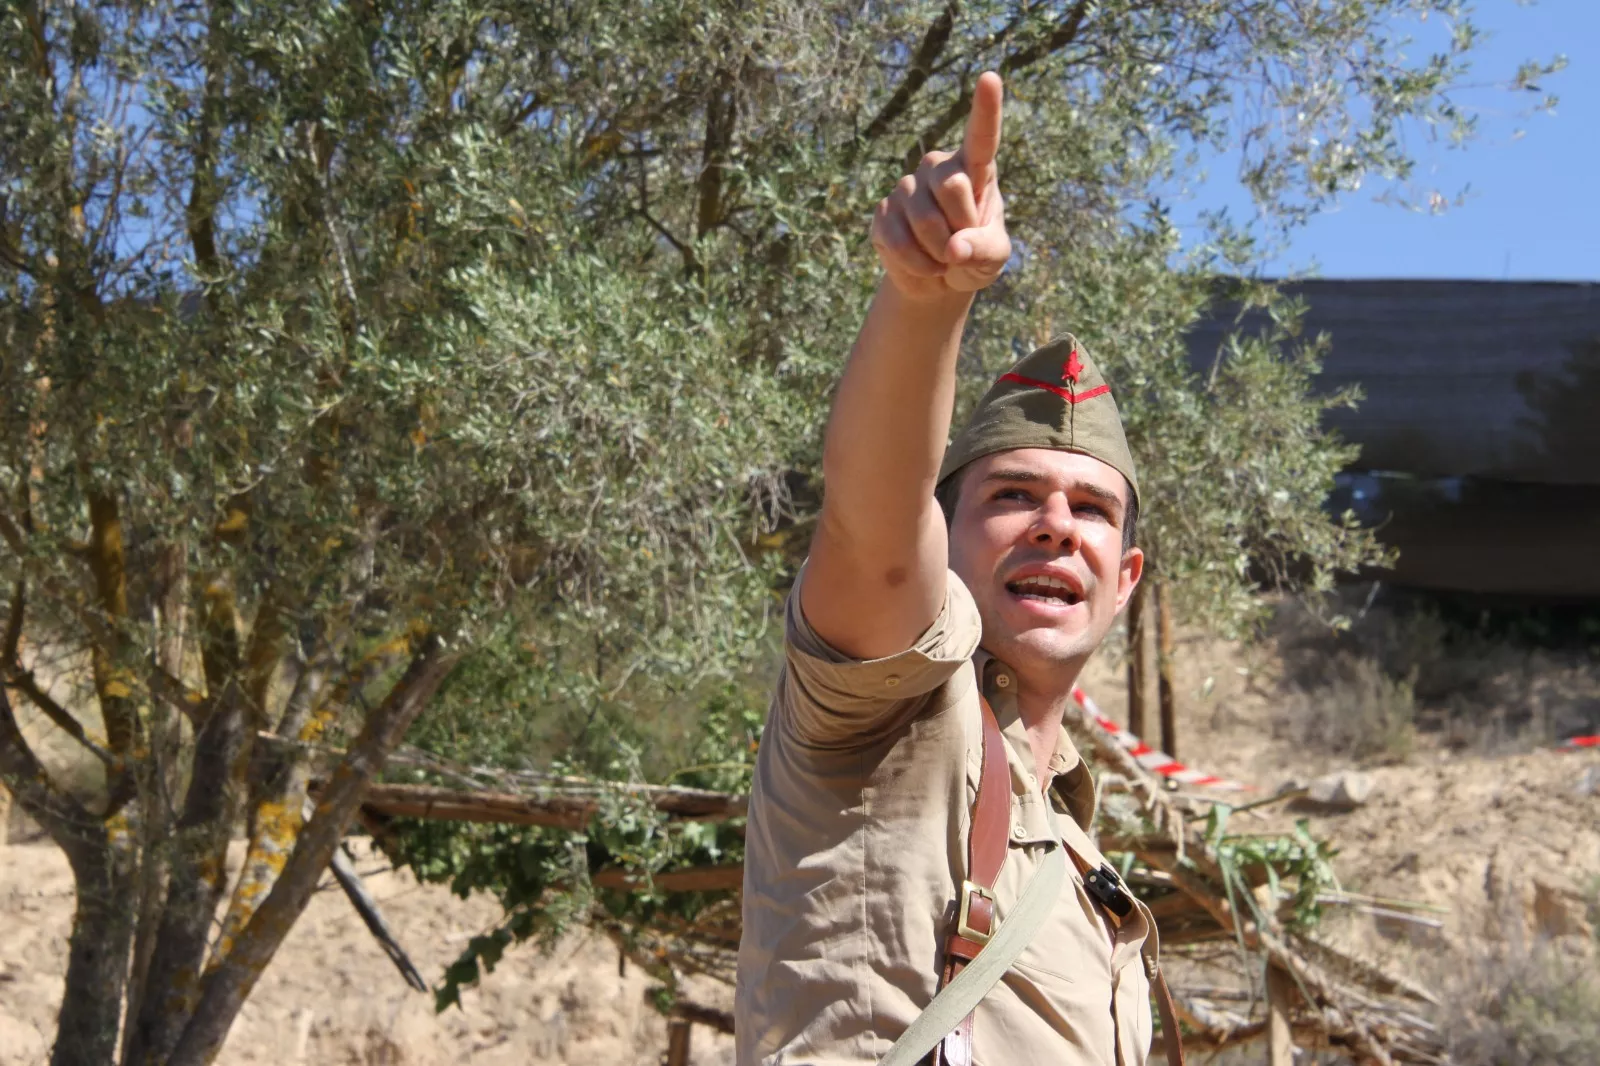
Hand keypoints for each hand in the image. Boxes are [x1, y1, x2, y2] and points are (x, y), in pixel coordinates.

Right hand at [871, 72, 1010, 300]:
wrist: (938, 280)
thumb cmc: (974, 258)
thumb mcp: (994, 258)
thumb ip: (983, 249)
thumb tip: (954, 247)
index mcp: (976, 169)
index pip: (982, 136)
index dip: (986, 108)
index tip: (990, 78)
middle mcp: (938, 168)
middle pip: (952, 185)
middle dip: (961, 227)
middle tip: (962, 247)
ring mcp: (906, 188)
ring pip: (924, 220)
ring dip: (939, 253)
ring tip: (944, 260)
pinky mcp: (882, 212)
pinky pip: (898, 241)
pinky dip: (917, 265)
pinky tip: (924, 265)